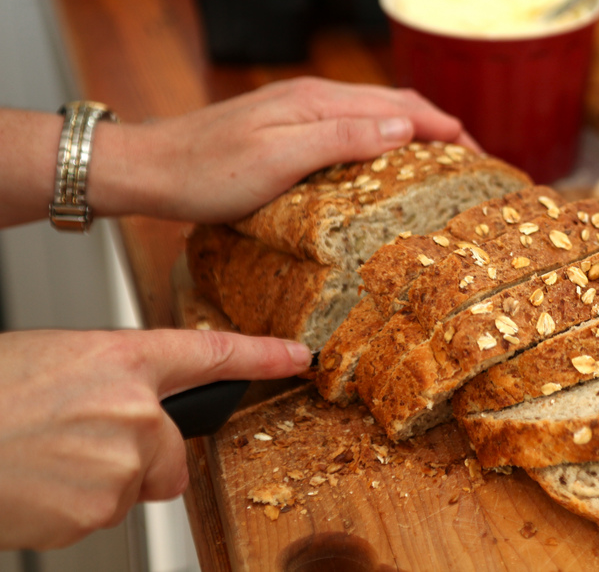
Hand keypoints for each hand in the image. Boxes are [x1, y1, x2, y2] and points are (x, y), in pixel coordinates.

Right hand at [0, 329, 310, 549]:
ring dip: (99, 480)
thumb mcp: (55, 361)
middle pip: (172, 450)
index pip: (211, 352)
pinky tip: (37, 484)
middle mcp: (135, 408)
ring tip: (43, 458)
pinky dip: (74, 506)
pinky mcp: (100, 508)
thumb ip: (114, 381)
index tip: (295, 356)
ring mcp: (121, 461)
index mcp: (122, 357)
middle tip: (75, 444)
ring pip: (135, 484)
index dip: (261, 355)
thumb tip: (141, 408)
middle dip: (139, 456)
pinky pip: (104, 513)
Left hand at [90, 77, 479, 222]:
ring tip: (442, 160)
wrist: (150, 169)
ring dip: (414, 131)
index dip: (445, 126)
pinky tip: (387, 160)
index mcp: (319, 101)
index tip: (479, 153)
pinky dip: (385, 138)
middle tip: (472, 158)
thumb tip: (406, 126)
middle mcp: (315, 98)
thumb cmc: (208, 172)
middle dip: (438, 125)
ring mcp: (301, 111)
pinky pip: (353, 127)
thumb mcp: (279, 158)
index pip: (400, 105)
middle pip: (394, 103)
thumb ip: (343, 137)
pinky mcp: (289, 127)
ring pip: (375, 113)